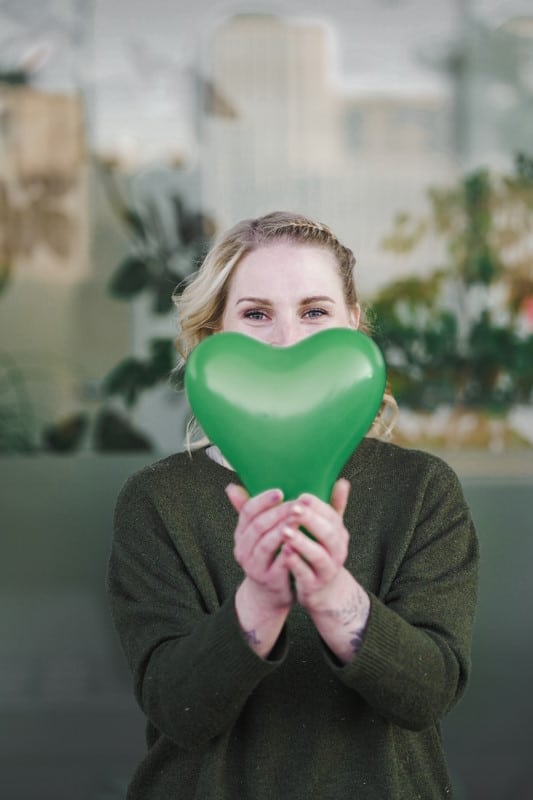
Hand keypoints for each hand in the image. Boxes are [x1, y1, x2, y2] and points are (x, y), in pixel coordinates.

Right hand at [226, 484, 294, 612]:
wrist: (270, 592)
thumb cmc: (268, 556)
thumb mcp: (256, 534)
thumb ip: (250, 511)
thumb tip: (231, 487)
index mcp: (241, 534)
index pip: (247, 512)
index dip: (263, 500)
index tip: (280, 491)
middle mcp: (243, 549)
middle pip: (258, 526)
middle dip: (278, 512)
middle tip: (296, 503)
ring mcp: (255, 566)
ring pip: (266, 544)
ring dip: (283, 529)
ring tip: (299, 519)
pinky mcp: (269, 579)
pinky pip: (279, 563)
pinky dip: (289, 552)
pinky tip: (300, 542)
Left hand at [281, 478, 351, 613]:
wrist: (325, 591)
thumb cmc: (322, 551)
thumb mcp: (330, 530)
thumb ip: (334, 506)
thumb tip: (343, 481)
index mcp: (339, 533)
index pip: (332, 516)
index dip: (318, 506)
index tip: (302, 496)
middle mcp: (337, 551)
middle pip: (328, 533)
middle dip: (311, 520)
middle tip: (293, 508)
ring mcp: (327, 569)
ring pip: (318, 555)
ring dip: (302, 542)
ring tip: (285, 530)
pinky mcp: (314, 585)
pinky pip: (306, 574)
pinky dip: (296, 563)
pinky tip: (284, 552)